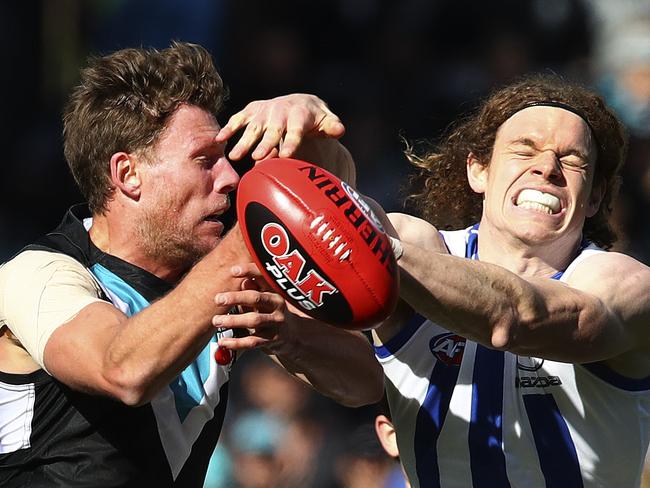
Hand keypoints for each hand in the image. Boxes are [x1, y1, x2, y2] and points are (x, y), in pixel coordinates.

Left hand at [212, 263, 286, 351]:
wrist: (293, 334)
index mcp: (274, 290)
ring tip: (216, 320)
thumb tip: (242, 280)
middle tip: (218, 299)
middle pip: (256, 298)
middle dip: (236, 298)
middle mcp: (277, 304)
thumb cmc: (271, 311)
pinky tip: (223, 341)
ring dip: (233, 320)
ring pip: (254, 321)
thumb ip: (253, 289)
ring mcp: (275, 322)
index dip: (249, 271)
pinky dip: (236, 342)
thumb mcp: (264, 298)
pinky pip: (253, 341)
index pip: (263, 277)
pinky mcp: (272, 339)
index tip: (233, 270)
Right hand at [215, 94, 344, 161]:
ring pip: (253, 126)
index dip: (291, 142)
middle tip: (258, 158)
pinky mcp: (252, 110)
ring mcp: (264, 110)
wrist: (300, 102)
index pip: (296, 130)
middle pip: (272, 130)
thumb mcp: (326, 120)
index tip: (286, 156)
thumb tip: (339, 130)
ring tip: (236, 157)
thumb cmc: (315, 118)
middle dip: (265, 144)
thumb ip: (332, 126)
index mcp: (299, 114)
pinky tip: (219, 140)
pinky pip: (239, 118)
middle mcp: (280, 111)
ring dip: (244, 141)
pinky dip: (229, 127)